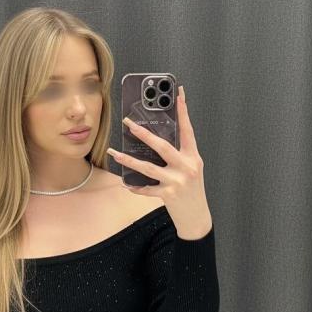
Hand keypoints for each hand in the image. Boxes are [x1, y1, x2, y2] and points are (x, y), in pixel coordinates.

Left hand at [106, 85, 212, 238]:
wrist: (197, 217)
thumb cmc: (192, 190)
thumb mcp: (191, 168)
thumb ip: (179, 155)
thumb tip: (156, 140)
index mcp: (193, 156)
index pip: (187, 129)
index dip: (183, 111)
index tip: (178, 94)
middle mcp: (186, 167)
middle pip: (162, 146)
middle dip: (143, 133)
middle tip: (128, 123)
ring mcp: (177, 181)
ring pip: (148, 167)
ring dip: (128, 160)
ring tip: (114, 153)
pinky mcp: (168, 195)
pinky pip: (146, 189)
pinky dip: (135, 186)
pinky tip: (125, 183)